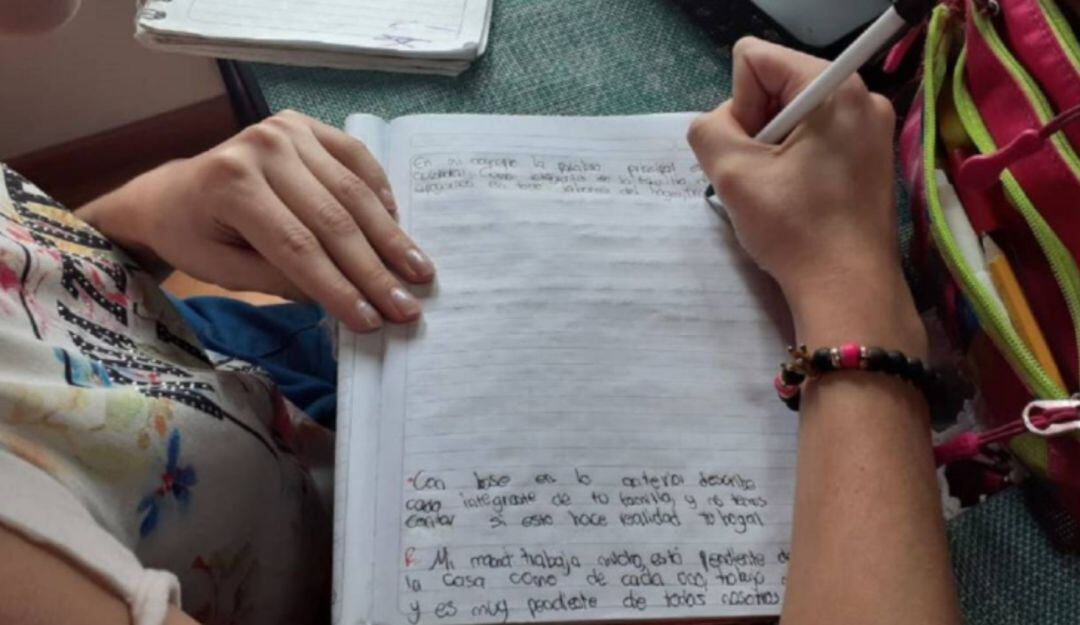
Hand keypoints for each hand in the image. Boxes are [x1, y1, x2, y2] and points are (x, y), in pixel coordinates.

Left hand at [78, 110, 433, 332]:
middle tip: (407, 308)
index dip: (339, 288)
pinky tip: (399, 226)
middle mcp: (262, 147)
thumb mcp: (224, 270)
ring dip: (390, 237)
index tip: (373, 323)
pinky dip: (381, 192)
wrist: (173, 192)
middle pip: (332, 220)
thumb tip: (346, 299)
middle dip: (374, 271)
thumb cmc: (195, 237)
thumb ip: (282, 281)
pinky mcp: (307, 125)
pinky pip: (356, 157)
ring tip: (419, 272)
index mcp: (231, 184)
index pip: (298, 247)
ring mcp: (287, 130)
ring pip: (352, 191)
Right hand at [688, 38, 923, 352]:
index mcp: (834, 88)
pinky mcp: (869, 157)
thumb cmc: (795, 229)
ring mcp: (869, 128)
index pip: (755, 58)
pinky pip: (813, 138)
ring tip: (777, 192)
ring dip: (770, 148)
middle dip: (755, 126)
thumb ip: (708, 130)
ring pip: (792, 115)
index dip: (738, 105)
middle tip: (760, 177)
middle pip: (776, 84)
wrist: (849, 289)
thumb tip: (719, 126)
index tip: (752, 152)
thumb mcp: (733, 174)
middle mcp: (860, 97)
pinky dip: (792, 161)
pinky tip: (795, 198)